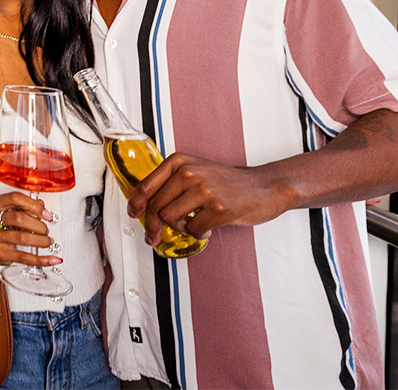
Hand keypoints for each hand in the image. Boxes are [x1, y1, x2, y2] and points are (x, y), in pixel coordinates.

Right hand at [0, 192, 58, 267]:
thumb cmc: (2, 223)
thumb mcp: (11, 210)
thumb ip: (25, 207)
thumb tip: (42, 206)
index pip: (15, 198)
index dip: (34, 206)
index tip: (47, 215)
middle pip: (19, 218)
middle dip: (38, 225)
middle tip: (46, 230)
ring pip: (22, 237)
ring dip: (40, 241)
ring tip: (47, 241)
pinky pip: (23, 257)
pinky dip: (41, 259)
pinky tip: (52, 260)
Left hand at [126, 152, 294, 244]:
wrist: (263, 186)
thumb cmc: (227, 182)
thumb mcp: (195, 171)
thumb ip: (171, 183)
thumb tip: (145, 206)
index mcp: (179, 161)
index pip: (146, 186)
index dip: (136, 205)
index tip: (133, 214)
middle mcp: (189, 172)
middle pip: (155, 207)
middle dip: (152, 227)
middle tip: (154, 237)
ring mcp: (204, 189)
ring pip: (171, 219)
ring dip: (180, 228)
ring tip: (193, 223)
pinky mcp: (218, 208)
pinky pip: (193, 230)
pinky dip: (198, 234)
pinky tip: (208, 227)